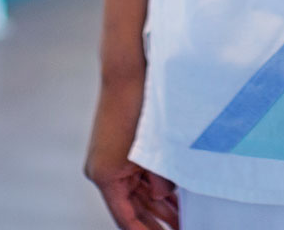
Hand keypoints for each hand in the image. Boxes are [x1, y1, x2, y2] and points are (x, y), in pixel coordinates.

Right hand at [86, 72, 178, 229]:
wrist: (127, 69)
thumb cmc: (136, 105)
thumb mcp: (152, 151)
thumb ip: (160, 180)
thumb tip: (164, 196)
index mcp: (104, 176)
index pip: (126, 219)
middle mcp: (102, 171)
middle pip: (131, 208)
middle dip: (155, 222)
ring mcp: (109, 159)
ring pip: (136, 192)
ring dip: (157, 205)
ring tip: (181, 218)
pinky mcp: (118, 149)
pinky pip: (136, 175)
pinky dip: (154, 185)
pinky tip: (173, 197)